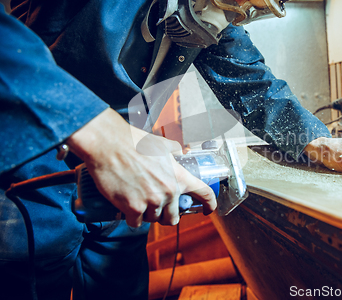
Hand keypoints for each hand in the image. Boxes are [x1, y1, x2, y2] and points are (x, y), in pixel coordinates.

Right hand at [66, 108, 216, 226]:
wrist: (108, 145)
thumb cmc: (132, 142)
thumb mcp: (161, 144)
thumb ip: (174, 150)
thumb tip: (181, 152)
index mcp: (179, 176)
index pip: (204, 194)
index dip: (209, 204)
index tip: (208, 210)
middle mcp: (169, 192)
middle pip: (174, 217)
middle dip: (166, 215)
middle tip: (158, 207)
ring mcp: (152, 202)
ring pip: (154, 219)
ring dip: (147, 214)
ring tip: (139, 200)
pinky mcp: (133, 208)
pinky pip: (136, 222)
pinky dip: (132, 218)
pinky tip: (128, 207)